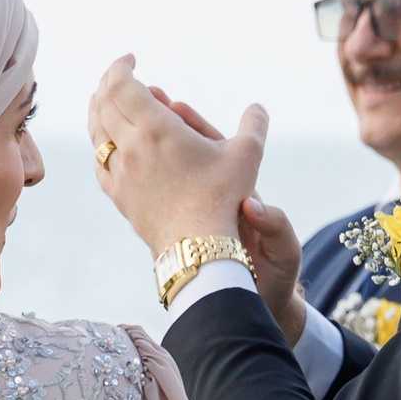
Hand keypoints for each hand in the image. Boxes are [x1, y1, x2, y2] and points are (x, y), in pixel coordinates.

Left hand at [87, 56, 265, 262]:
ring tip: (106, 102)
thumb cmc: (224, 199)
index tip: (130, 59)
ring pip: (96, 132)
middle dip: (108, 83)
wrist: (198, 248)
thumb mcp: (247, 156)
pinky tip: (107, 143)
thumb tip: (259, 107)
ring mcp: (120, 173)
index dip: (120, 66)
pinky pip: (99, 163)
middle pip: (103, 103)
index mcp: (155, 128)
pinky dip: (100, 144)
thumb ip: (254, 126)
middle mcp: (130, 147)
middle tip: (119, 76)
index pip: (121, 84)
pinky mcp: (118, 196)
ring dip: (98, 110)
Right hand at [146, 92, 304, 343]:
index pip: (217, 149)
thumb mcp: (282, 250)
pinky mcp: (182, 230)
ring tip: (122, 123)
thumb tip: (254, 210)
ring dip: (147, 146)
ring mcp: (196, 210)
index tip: (175, 107)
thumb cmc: (275, 276)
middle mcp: (216, 197)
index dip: (196, 127)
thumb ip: (275, 227)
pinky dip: (140, 177)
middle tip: (142, 98)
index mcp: (239, 193)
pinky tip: (117, 164)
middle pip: (186, 152)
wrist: (258, 301)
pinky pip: (157, 194)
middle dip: (164, 125)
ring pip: (167, 171)